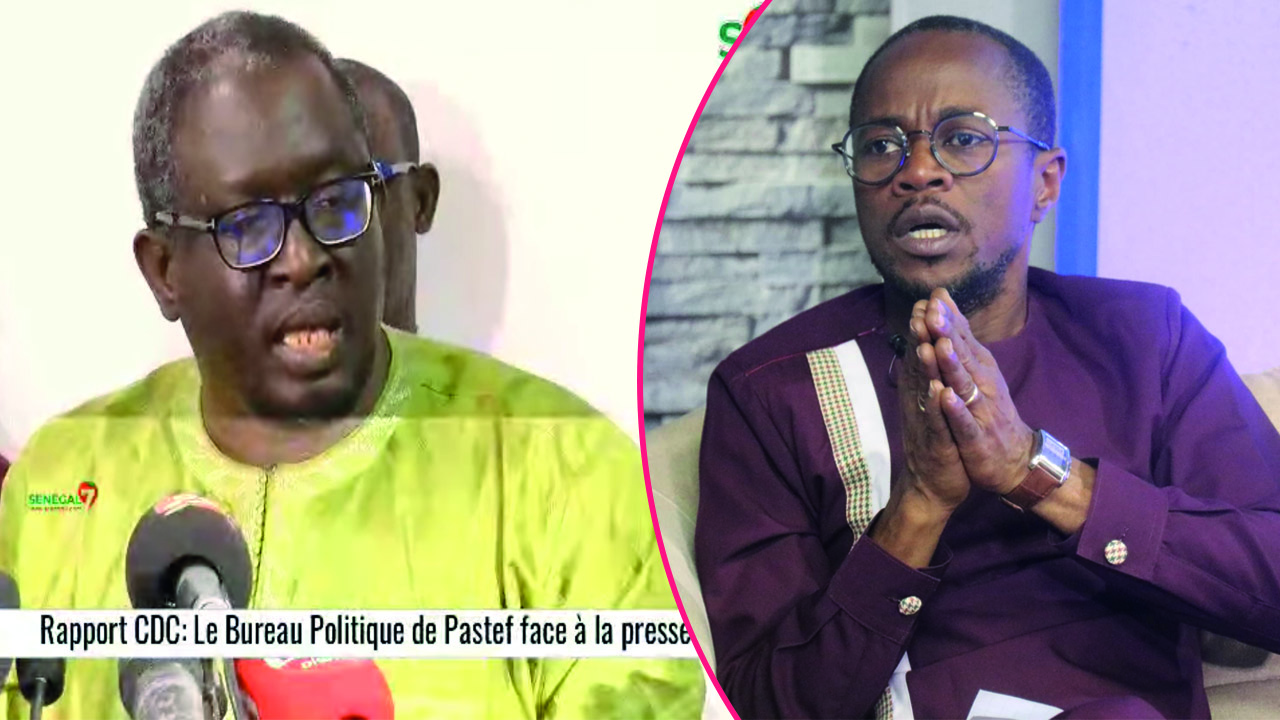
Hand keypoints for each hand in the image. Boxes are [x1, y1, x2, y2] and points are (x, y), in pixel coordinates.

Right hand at [893, 306, 971, 510]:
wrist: (933, 486)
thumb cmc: (937, 441)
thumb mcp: (932, 405)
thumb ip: (927, 375)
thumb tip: (925, 344)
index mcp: (922, 393)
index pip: (921, 355)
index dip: (923, 329)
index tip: (925, 300)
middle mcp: (921, 405)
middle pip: (920, 368)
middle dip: (921, 338)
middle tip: (921, 309)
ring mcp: (927, 425)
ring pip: (927, 393)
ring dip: (926, 369)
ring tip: (927, 343)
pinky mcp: (938, 447)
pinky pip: (939, 425)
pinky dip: (940, 409)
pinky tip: (941, 393)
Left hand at [916, 289, 1034, 495]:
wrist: (1014, 457)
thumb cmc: (990, 410)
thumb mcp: (978, 372)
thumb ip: (961, 341)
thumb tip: (944, 305)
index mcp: (980, 368)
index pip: (962, 338)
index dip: (947, 319)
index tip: (931, 296)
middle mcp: (982, 384)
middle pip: (962, 356)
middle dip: (946, 333)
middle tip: (932, 311)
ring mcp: (980, 409)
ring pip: (963, 384)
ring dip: (951, 365)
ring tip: (940, 346)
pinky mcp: (976, 436)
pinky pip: (964, 421)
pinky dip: (954, 408)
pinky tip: (945, 396)